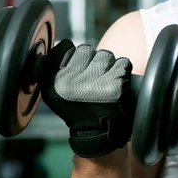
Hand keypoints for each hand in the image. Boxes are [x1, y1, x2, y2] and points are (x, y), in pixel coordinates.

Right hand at [39, 39, 135, 157]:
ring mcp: (96, 82)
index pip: (70, 48)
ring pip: (106, 55)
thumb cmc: (77, 110)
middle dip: (93, 60)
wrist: (97, 133)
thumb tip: (64, 44)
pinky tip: (117, 82)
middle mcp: (74, 81)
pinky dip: (122, 70)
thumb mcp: (54, 92)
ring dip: (108, 64)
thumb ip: (54, 66)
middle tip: (95, 76)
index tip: (81, 69)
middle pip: (89, 49)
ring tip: (105, 80)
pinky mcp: (117, 85)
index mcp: (56, 81)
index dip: (78, 57)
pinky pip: (123, 63)